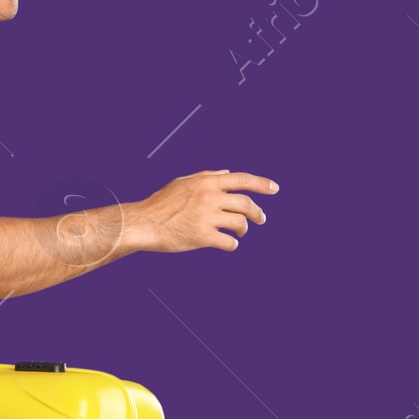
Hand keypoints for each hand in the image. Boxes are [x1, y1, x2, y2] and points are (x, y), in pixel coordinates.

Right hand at [124, 169, 277, 253]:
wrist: (144, 223)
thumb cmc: (160, 203)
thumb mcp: (183, 182)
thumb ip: (207, 176)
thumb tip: (227, 173)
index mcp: (207, 182)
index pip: (242, 179)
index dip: (262, 184)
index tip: (275, 189)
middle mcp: (210, 197)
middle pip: (246, 204)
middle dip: (257, 213)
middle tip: (261, 219)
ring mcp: (207, 217)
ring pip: (240, 223)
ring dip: (243, 229)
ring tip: (238, 233)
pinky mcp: (203, 237)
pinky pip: (228, 242)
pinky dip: (232, 245)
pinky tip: (228, 245)